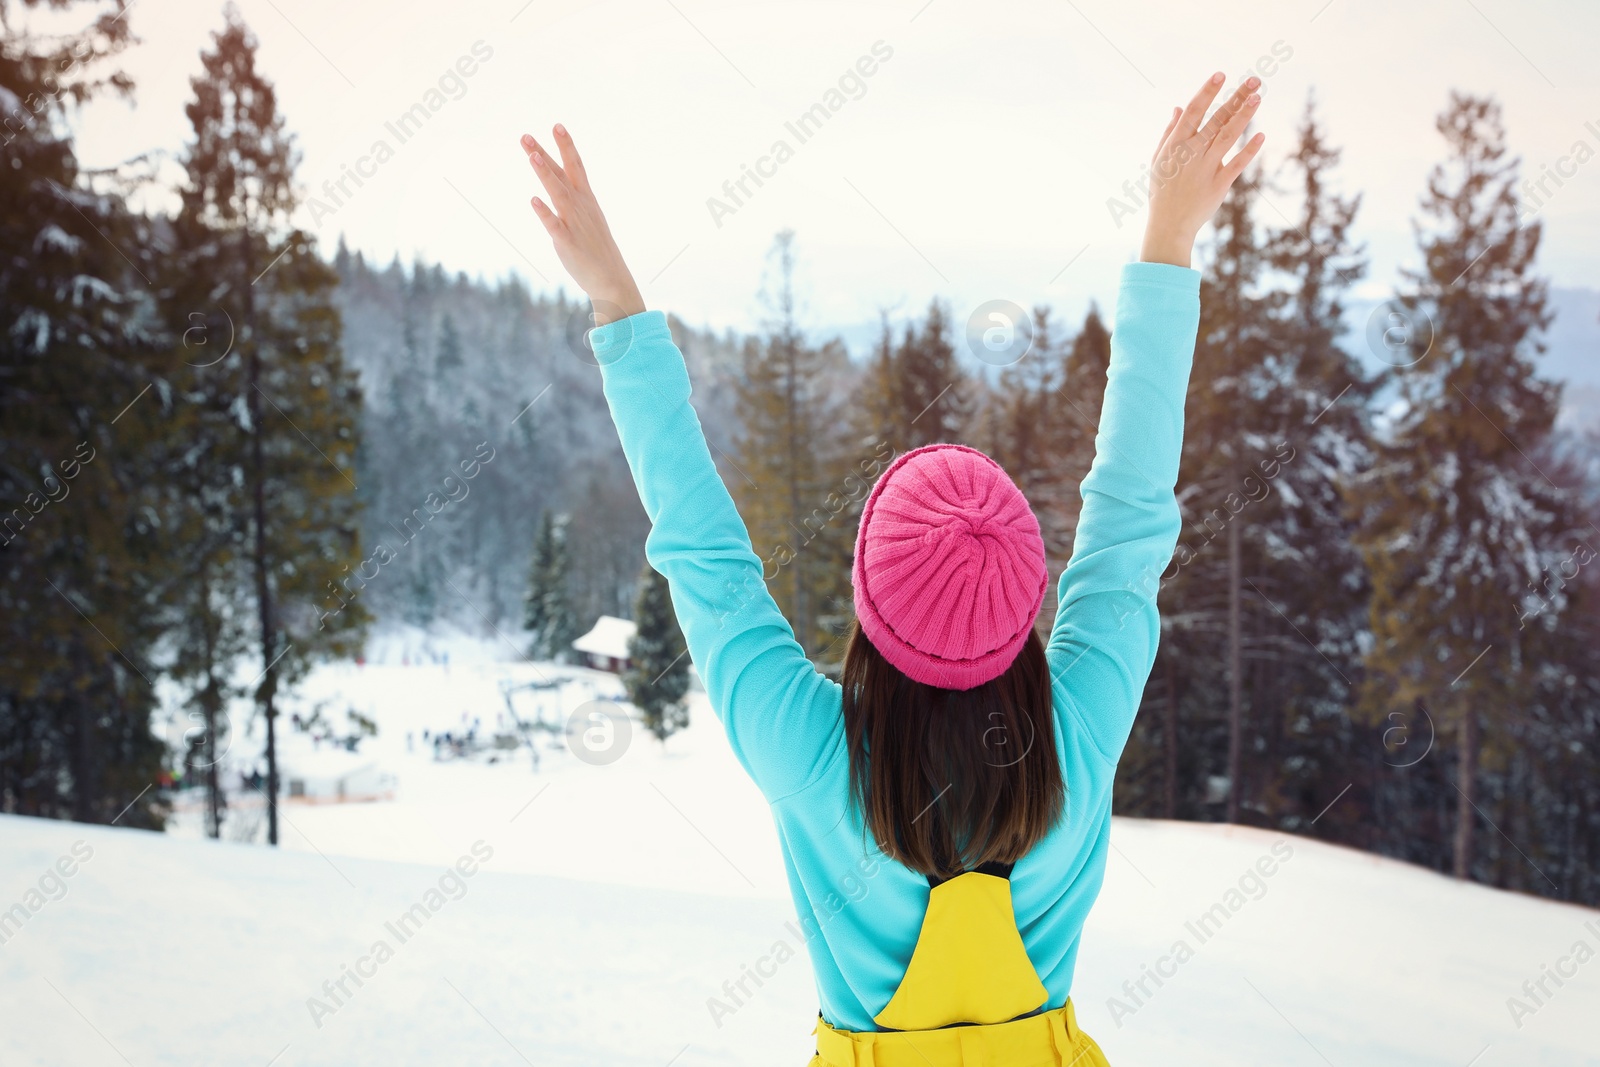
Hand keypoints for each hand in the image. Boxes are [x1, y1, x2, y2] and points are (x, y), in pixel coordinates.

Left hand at [520, 125, 644, 325]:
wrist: (611, 279)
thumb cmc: (596, 249)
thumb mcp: (587, 218)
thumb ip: (571, 201)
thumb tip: (555, 187)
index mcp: (586, 200)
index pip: (576, 167)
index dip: (566, 146)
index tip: (557, 125)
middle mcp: (580, 207)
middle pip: (562, 174)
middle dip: (545, 153)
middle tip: (526, 136)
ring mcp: (574, 223)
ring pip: (558, 194)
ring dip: (545, 174)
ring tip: (531, 156)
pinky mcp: (567, 242)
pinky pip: (554, 225)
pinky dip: (544, 213)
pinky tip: (533, 200)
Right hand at [1140, 73, 1265, 267]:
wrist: (1168, 225)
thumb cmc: (1162, 190)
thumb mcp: (1158, 160)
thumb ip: (1170, 133)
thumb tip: (1179, 107)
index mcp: (1175, 145)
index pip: (1193, 112)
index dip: (1207, 92)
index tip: (1220, 74)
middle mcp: (1192, 153)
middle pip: (1216, 119)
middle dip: (1235, 97)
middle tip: (1254, 79)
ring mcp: (1206, 169)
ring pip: (1228, 136)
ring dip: (1244, 116)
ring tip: (1258, 97)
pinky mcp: (1220, 185)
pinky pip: (1237, 164)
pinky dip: (1249, 150)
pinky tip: (1261, 134)